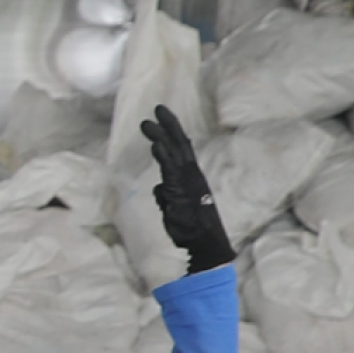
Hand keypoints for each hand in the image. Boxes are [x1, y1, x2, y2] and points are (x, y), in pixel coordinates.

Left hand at [143, 103, 231, 273]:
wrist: (204, 243)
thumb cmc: (190, 228)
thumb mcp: (174, 208)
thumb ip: (167, 195)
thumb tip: (160, 187)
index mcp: (190, 178)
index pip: (181, 150)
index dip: (172, 132)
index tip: (162, 117)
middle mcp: (191, 176)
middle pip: (180, 146)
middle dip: (169, 126)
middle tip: (157, 109)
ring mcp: (188, 183)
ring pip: (174, 155)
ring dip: (161, 137)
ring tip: (149, 123)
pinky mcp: (182, 192)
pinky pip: (171, 170)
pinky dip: (164, 156)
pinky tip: (156, 145)